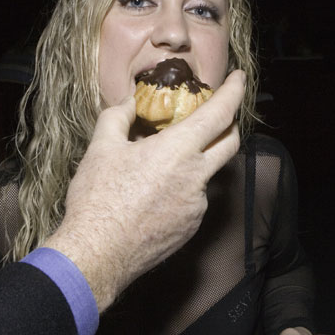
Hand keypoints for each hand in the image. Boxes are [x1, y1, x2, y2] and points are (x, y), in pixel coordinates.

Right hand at [45, 69, 244, 311]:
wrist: (95, 256)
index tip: (239, 78)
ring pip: (209, 173)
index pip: (220, 113)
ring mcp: (198, 205)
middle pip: (230, 142)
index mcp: (178, 151)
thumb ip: (119, 116)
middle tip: (217, 112)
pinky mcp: (192, 227)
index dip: (234, 91)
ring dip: (197, 159)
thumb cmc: (97, 200)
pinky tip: (157, 191)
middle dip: (230, 122)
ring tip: (164, 161)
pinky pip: (196, 198)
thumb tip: (129, 102)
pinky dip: (185, 186)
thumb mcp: (101, 148)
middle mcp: (197, 177)